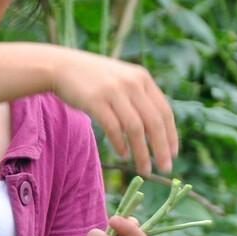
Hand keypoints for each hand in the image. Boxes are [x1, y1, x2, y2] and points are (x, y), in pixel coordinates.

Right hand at [50, 50, 177, 174]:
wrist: (62, 66)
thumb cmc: (95, 78)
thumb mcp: (123, 80)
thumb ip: (139, 98)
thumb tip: (157, 130)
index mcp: (142, 79)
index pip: (164, 111)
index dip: (171, 135)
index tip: (174, 154)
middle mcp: (131, 84)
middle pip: (154, 122)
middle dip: (161, 149)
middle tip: (165, 169)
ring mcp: (113, 91)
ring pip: (135, 128)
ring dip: (142, 152)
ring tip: (144, 169)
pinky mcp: (95, 100)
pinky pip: (113, 128)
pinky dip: (120, 144)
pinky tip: (123, 154)